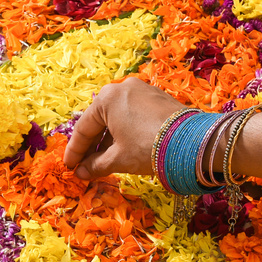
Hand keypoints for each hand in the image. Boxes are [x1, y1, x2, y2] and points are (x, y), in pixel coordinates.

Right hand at [63, 77, 185, 178]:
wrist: (192, 142)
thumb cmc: (148, 147)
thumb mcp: (119, 159)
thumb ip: (96, 165)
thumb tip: (81, 173)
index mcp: (107, 98)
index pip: (84, 128)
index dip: (75, 151)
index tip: (69, 166)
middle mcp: (123, 88)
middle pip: (100, 121)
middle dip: (93, 146)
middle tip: (84, 166)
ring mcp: (143, 90)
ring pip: (118, 118)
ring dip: (109, 140)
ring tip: (103, 162)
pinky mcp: (158, 98)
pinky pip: (134, 115)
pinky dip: (126, 132)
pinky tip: (124, 149)